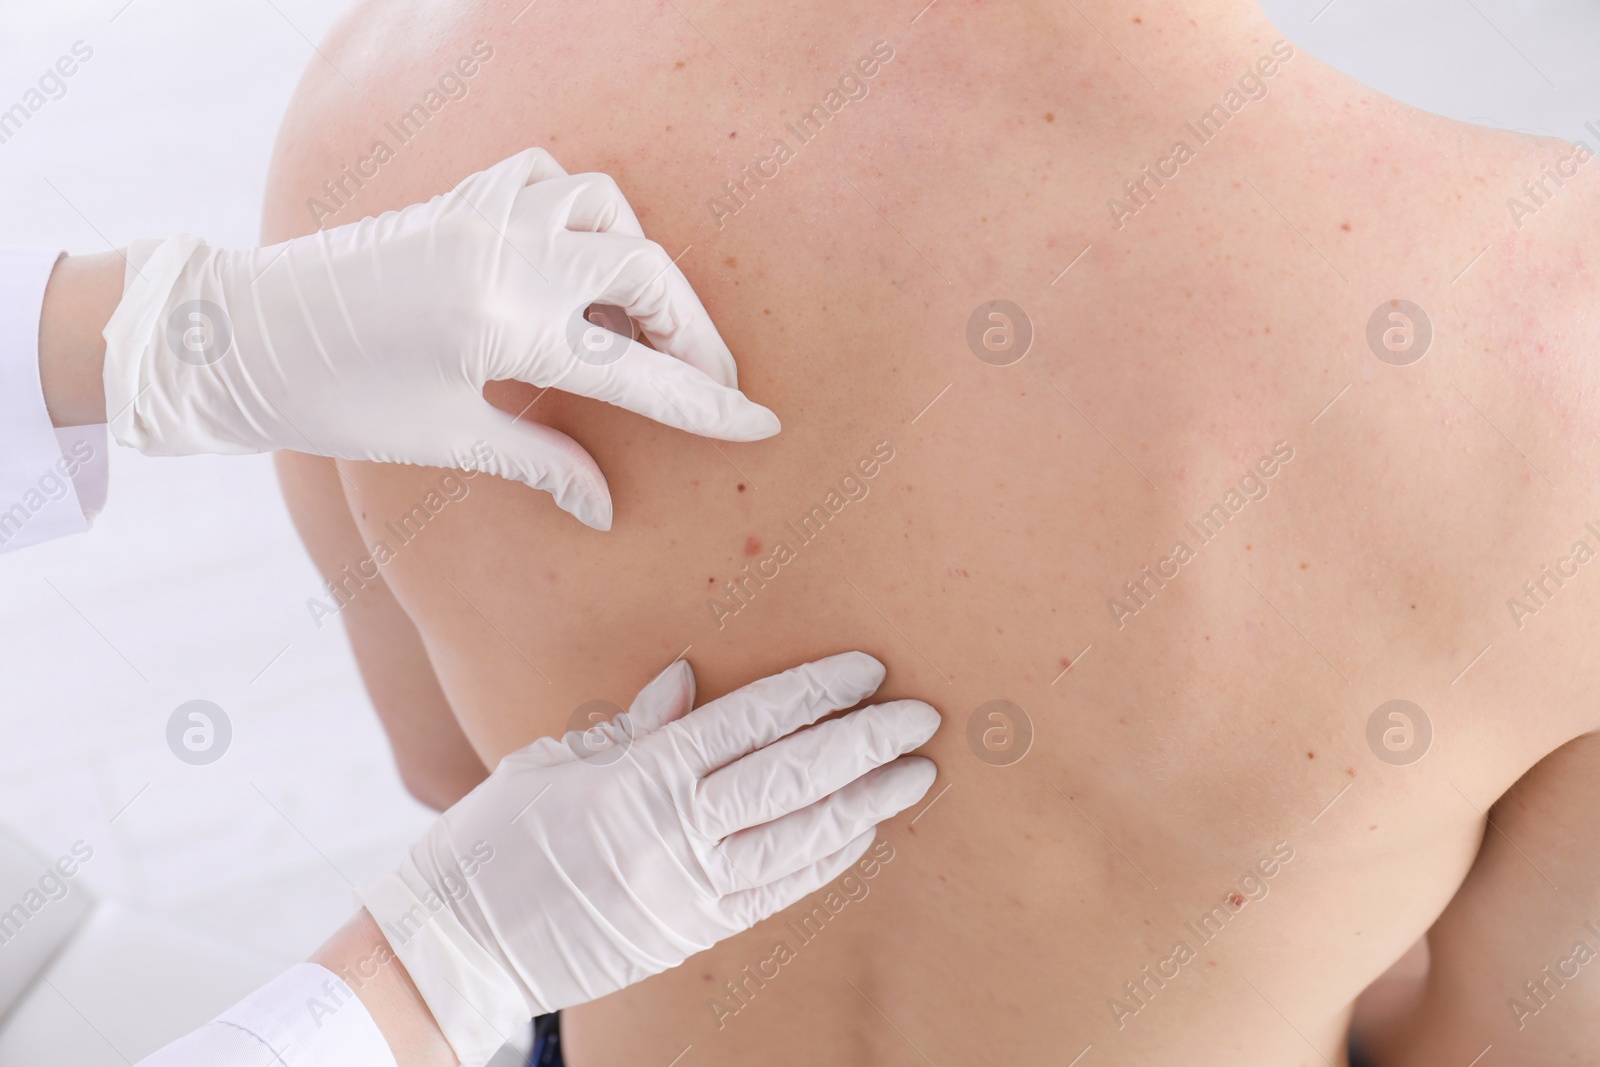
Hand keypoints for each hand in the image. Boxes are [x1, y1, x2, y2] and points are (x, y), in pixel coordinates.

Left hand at [98, 148, 777, 528]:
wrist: (238, 336)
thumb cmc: (333, 398)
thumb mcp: (443, 437)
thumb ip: (540, 462)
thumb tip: (605, 508)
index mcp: (498, 324)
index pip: (635, 367)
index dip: (705, 400)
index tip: (760, 421)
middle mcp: (499, 254)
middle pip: (642, 270)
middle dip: (691, 326)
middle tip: (708, 376)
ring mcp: (478, 214)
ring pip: (602, 208)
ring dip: (640, 261)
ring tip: (636, 322)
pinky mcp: (457, 198)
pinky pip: (548, 177)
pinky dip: (581, 213)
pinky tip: (573, 261)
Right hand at [359, 652, 938, 1064]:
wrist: (454, 949)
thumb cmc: (490, 843)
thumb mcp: (549, 765)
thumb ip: (630, 725)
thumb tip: (688, 678)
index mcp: (635, 782)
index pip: (747, 724)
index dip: (813, 692)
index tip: (865, 667)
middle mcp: (672, 838)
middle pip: (792, 780)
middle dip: (864, 743)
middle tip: (921, 716)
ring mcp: (687, 893)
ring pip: (800, 842)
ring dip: (866, 804)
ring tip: (915, 773)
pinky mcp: (691, 933)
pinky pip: (777, 893)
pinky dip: (826, 859)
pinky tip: (862, 833)